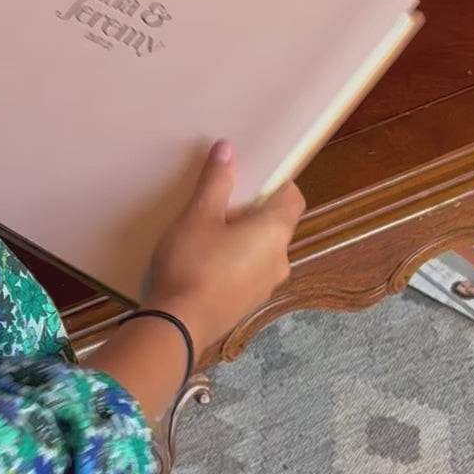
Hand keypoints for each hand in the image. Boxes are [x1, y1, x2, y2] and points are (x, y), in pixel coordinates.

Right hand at [85, 141, 303, 421]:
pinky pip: (250, 270)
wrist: (179, 324)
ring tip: (206, 231)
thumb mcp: (198, 215)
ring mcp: (267, 285)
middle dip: (251, 209)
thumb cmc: (192, 262)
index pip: (293, 198)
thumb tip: (228, 148)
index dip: (276, 183)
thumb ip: (216, 181)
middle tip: (218, 201)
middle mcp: (280, 259)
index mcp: (274, 232)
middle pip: (276, 223)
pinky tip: (204, 261)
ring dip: (242, 236)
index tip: (250, 176)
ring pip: (262, 248)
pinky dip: (235, 259)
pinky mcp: (250, 303)